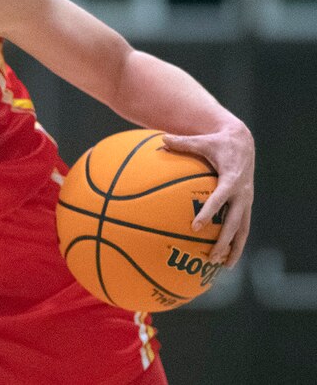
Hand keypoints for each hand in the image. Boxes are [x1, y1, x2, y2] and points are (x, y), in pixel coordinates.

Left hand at [162, 122, 253, 266]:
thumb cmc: (218, 142)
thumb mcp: (202, 141)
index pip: (219, 200)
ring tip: (224, 267)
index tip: (195, 227)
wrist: (243, 142)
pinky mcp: (246, 205)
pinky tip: (227, 258)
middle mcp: (241, 194)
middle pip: (234, 222)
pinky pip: (242, 227)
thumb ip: (182, 143)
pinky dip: (236, 243)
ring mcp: (246, 201)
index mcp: (231, 179)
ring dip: (234, 248)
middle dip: (224, 241)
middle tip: (212, 256)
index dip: (208, 213)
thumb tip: (160, 138)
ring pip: (242, 229)